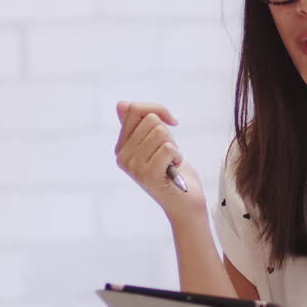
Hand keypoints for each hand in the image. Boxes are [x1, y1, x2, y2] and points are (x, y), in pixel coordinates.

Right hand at [115, 102, 205, 222]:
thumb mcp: (157, 142)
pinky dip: (177, 156)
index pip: (133, 109)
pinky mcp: (147, 175)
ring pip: (160, 132)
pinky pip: (168, 148)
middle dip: (167, 134)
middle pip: (150, 120)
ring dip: (173, 146)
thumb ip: (140, 124)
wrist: (185, 202)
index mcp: (121, 146)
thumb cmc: (173, 171)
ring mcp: (132, 167)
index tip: (171, 123)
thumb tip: (122, 103)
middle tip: (168, 155)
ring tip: (170, 163)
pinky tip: (173, 170)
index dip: (158, 110)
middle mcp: (122, 156)